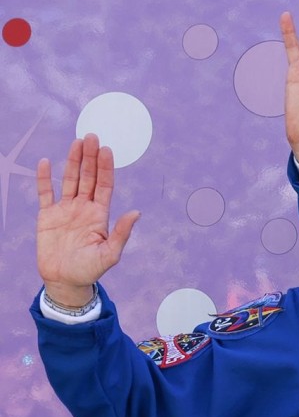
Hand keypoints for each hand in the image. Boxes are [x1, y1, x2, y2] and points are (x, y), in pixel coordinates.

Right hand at [35, 134, 138, 305]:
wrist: (65, 281)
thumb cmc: (90, 269)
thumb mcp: (109, 254)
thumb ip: (122, 233)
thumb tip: (136, 213)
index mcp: (100, 214)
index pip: (104, 185)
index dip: (106, 168)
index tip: (107, 150)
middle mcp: (84, 207)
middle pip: (88, 177)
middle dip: (90, 157)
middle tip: (92, 136)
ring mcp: (66, 210)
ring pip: (69, 180)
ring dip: (72, 161)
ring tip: (77, 142)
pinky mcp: (47, 216)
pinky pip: (45, 193)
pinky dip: (44, 178)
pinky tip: (45, 162)